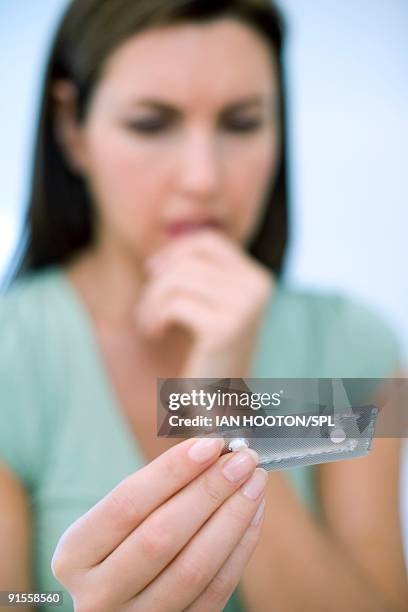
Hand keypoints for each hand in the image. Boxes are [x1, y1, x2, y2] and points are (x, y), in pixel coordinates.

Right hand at [51, 438, 266, 611]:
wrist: (121, 602)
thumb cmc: (122, 543)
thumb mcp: (118, 519)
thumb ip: (157, 487)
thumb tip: (213, 449)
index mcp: (74, 554)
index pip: (126, 504)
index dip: (171, 472)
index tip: (210, 444)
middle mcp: (97, 595)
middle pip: (161, 536)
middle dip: (209, 491)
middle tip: (242, 460)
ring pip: (194, 567)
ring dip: (232, 518)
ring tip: (254, 482)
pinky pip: (216, 591)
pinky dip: (240, 548)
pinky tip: (253, 513)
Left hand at [136, 230, 273, 376]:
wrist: (220, 405)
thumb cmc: (208, 355)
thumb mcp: (207, 308)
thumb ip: (197, 276)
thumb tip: (161, 251)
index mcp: (257, 279)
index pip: (209, 242)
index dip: (175, 251)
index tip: (153, 272)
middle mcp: (257, 287)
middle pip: (187, 260)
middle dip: (156, 283)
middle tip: (147, 310)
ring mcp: (244, 306)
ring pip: (175, 280)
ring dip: (151, 303)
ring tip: (149, 324)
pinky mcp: (225, 327)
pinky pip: (173, 303)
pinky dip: (154, 317)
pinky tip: (155, 334)